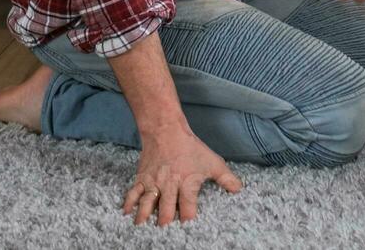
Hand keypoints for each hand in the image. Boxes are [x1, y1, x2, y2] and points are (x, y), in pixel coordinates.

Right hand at [122, 128, 241, 225]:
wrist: (166, 130)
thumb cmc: (191, 148)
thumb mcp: (212, 162)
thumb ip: (226, 178)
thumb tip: (239, 190)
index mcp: (187, 183)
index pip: (188, 208)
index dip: (188, 221)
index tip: (188, 231)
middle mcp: (169, 185)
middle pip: (166, 210)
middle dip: (165, 223)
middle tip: (164, 234)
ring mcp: (153, 182)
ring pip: (147, 203)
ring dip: (145, 217)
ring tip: (142, 229)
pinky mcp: (142, 178)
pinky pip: (133, 192)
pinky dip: (129, 203)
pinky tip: (126, 214)